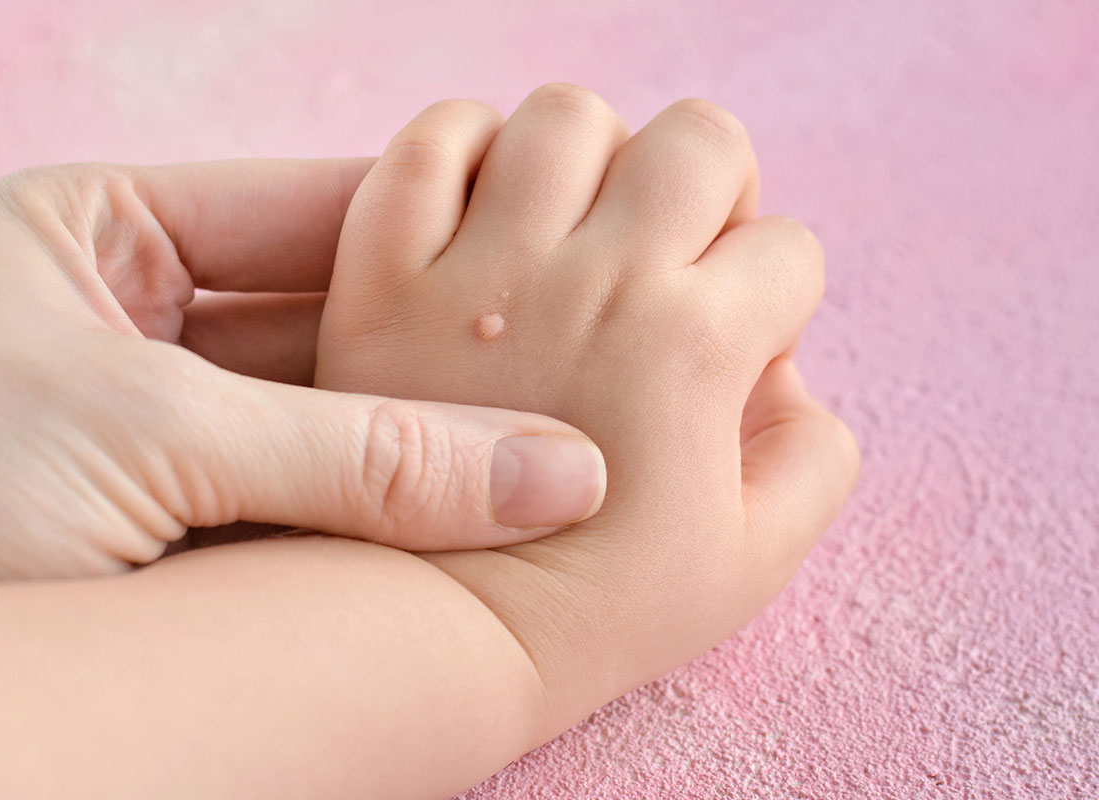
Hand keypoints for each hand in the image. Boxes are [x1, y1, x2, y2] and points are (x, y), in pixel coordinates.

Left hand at [0, 160, 605, 581]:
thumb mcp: (138, 435)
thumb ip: (357, 455)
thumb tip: (555, 474)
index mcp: (108, 236)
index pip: (314, 211)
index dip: (440, 231)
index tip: (557, 254)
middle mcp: (143, 328)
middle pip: (336, 324)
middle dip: (445, 359)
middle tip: (578, 375)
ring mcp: (164, 436)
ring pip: (333, 429)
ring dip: (426, 456)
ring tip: (553, 462)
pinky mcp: (177, 539)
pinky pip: (309, 518)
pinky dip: (383, 534)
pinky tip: (475, 536)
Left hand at [318, 86, 859, 725]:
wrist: (435, 634)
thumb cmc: (596, 608)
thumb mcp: (750, 560)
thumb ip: (812, 453)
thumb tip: (785, 369)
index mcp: (692, 343)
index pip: (789, 249)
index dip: (776, 296)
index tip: (735, 346)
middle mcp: (594, 280)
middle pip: (702, 141)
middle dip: (715, 191)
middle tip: (678, 256)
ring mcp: (480, 267)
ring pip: (569, 120)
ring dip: (594, 162)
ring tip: (579, 228)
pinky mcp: (381, 270)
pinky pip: (430, 144)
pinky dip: (463, 153)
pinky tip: (483, 210)